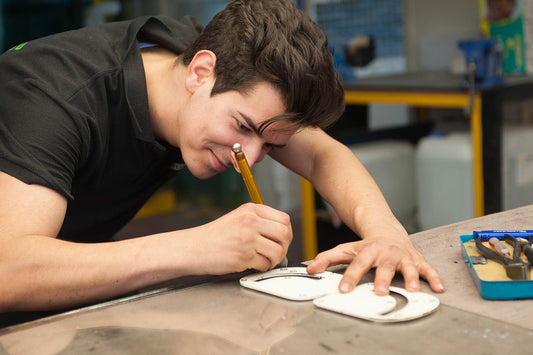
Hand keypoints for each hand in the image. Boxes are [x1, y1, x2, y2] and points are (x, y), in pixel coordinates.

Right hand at [194, 203, 291, 274]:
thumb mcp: (238, 218)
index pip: (284, 219)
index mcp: (251, 210)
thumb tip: (283, 233)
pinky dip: (262, 267)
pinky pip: (265, 264)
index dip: (287, 232)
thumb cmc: (215, 236)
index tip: (282, 240)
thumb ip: (259, 221)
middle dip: (284, 247)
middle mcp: (251, 221)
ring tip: (264, 260)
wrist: (193, 248)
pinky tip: (252, 264)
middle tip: (277, 253)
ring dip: (275, 260)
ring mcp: (248, 238)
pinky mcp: (244, 256)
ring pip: (278, 251)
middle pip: (285, 234)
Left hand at [306, 235, 443, 294]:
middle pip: (385, 266)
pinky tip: (439, 288)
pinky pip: (428, 268)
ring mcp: (403, 256)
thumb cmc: (366, 245)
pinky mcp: (416, 259)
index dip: (350, 277)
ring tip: (412, 289)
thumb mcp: (346, 249)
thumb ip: (328, 258)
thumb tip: (311, 268)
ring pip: (408, 267)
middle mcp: (387, 253)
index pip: (358, 265)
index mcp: (369, 251)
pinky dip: (434, 277)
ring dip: (411, 277)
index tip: (344, 289)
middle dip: (383, 279)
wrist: (386, 230)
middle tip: (380, 292)